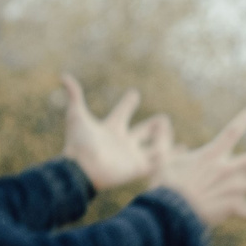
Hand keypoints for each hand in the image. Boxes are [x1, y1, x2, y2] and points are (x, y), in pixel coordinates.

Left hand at [59, 78, 167, 192]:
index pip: (122, 112)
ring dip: (164, 140)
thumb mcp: (76, 116)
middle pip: (141, 131)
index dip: (128, 102)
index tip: (134, 94)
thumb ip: (74, 95)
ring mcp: (131, 155)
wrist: (82, 170)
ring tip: (177, 138)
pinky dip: (169, 157)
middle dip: (152, 126)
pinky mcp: (137, 169)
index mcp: (111, 128)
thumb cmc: (78, 144)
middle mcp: (122, 141)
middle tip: (163, 119)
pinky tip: (182, 151)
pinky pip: (157, 163)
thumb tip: (63, 75)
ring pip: (153, 147)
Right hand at [150, 106, 245, 230]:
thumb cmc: (164, 185)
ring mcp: (232, 188)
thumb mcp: (161, 160)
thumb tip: (161, 121)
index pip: (231, 132)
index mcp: (211, 155)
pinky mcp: (232, 206)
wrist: (170, 210)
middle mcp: (227, 169)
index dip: (243, 119)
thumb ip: (163, 140)